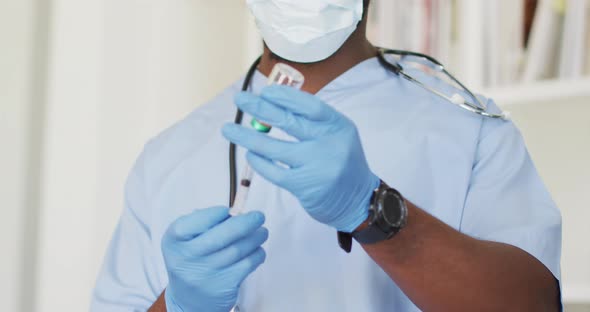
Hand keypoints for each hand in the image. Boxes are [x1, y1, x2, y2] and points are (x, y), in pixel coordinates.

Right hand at [161, 206, 267, 311]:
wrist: (190, 298)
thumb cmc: (192, 259)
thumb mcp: (185, 239)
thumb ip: (202, 221)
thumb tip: (234, 213)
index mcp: (174, 241)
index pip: (191, 223)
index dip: (212, 214)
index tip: (226, 210)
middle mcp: (187, 259)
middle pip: (220, 237)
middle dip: (245, 223)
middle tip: (258, 216)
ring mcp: (206, 274)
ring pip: (238, 249)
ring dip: (256, 237)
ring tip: (261, 231)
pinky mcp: (224, 286)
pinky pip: (247, 264)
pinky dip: (257, 253)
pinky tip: (256, 248)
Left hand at [223, 85, 379, 232]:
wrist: (359, 201)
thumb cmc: (341, 163)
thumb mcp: (337, 136)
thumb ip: (312, 122)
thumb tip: (274, 102)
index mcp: (339, 126)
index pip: (309, 106)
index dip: (285, 96)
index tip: (264, 91)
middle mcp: (330, 144)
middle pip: (288, 122)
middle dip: (259, 108)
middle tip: (239, 99)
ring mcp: (317, 166)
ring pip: (273, 148)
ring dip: (247, 137)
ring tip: (228, 129)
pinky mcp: (305, 186)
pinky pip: (274, 171)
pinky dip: (259, 161)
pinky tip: (250, 153)